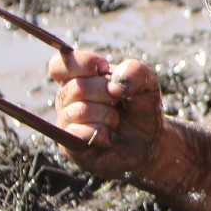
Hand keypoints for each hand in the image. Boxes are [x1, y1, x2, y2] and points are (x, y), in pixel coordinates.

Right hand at [48, 49, 164, 178]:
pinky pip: (77, 134)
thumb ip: (135, 71)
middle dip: (106, 92)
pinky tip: (110, 136)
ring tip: (115, 121)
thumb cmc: (142, 109)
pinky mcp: (70, 147)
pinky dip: (101, 133)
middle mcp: (66, 100)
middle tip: (118, 101)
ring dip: (107, 115)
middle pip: (76, 87)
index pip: (59, 64)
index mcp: (77, 79)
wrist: (150, 142)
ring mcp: (66, 124)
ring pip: (79, 111)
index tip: (104, 68)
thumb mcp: (147, 82)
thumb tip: (115, 84)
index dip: (82, 63)